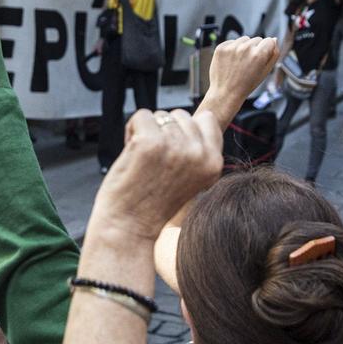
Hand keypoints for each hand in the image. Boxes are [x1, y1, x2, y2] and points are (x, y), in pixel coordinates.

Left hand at [95, 109, 222, 239]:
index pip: (206, 120)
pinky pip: (140, 115)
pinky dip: (131, 131)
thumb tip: (197, 117)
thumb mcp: (190, 179)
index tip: (172, 154)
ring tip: (143, 162)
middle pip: (181, 115)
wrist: (128, 228)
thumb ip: (197, 151)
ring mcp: (175, 146)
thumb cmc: (153, 204)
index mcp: (213, 163)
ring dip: (147, 132)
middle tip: (154, 162)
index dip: (184, 131)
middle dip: (165, 131)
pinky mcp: (149, 143)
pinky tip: (131, 155)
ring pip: (160, 115)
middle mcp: (198, 154)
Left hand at [206, 36, 280, 106]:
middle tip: (250, 63)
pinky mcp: (221, 48)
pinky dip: (233, 48)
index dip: (267, 49)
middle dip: (256, 49)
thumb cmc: (246, 85)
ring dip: (244, 47)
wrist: (225, 92)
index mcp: (258, 55)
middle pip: (257, 39)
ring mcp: (232, 47)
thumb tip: (274, 40)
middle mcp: (245, 48)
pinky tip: (232, 61)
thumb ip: (274, 55)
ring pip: (245, 39)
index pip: (269, 40)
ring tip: (241, 62)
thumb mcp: (265, 72)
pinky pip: (232, 41)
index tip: (262, 57)